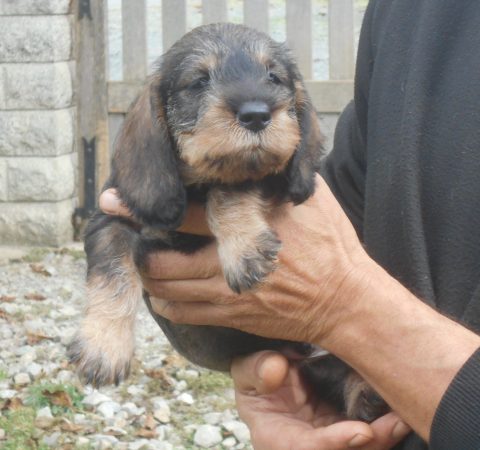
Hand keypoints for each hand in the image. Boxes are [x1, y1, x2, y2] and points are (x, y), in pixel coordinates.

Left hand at [134, 175, 370, 345]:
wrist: (345, 300)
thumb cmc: (331, 245)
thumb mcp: (312, 199)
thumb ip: (278, 177)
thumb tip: (256, 152)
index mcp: (248, 226)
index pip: (184, 215)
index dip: (143, 209)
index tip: (114, 201)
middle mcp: (231, 263)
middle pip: (161, 261)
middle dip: (139, 248)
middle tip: (134, 236)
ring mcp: (230, 294)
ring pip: (165, 291)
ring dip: (150, 275)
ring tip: (147, 259)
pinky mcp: (233, 316)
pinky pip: (183, 314)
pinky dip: (166, 302)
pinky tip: (166, 290)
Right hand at [231, 351, 409, 449]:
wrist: (267, 378)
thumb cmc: (254, 379)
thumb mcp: (245, 370)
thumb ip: (256, 369)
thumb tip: (276, 368)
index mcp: (276, 437)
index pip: (306, 448)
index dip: (333, 443)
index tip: (361, 432)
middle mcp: (306, 444)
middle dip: (372, 444)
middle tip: (396, 423)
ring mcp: (326, 438)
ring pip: (360, 448)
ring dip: (384, 436)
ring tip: (404, 415)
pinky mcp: (340, 427)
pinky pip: (366, 432)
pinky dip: (383, 425)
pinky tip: (399, 408)